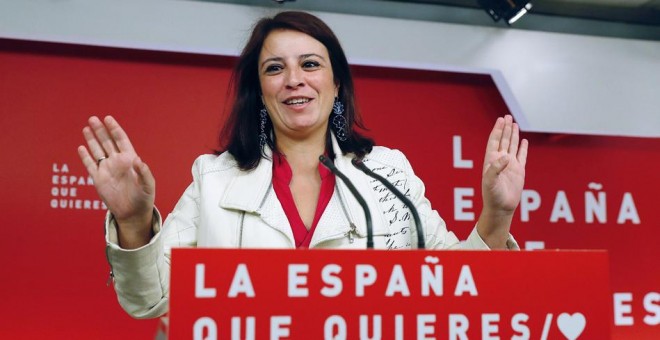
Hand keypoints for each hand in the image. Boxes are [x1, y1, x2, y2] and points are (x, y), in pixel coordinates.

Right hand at [78, 116, 154, 247]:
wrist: (133, 213)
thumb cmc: (144, 198)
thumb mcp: (148, 185)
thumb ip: (144, 172)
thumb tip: (138, 160)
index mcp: (130, 160)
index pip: (121, 140)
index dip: (114, 129)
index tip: (108, 118)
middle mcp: (117, 162)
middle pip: (107, 142)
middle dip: (100, 130)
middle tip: (93, 119)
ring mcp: (107, 169)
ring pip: (97, 151)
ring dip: (92, 140)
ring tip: (86, 127)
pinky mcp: (98, 179)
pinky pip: (90, 165)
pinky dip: (85, 157)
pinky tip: (81, 147)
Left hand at [478, 115, 527, 246]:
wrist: (501, 207)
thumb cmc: (492, 196)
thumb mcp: (490, 182)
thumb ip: (495, 168)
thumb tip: (505, 156)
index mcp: (491, 160)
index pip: (494, 141)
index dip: (497, 130)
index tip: (500, 119)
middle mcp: (500, 160)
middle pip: (503, 140)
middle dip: (505, 128)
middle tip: (507, 116)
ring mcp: (510, 165)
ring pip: (512, 146)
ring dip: (513, 135)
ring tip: (514, 124)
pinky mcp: (519, 171)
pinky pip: (522, 156)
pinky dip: (523, 148)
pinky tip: (524, 141)